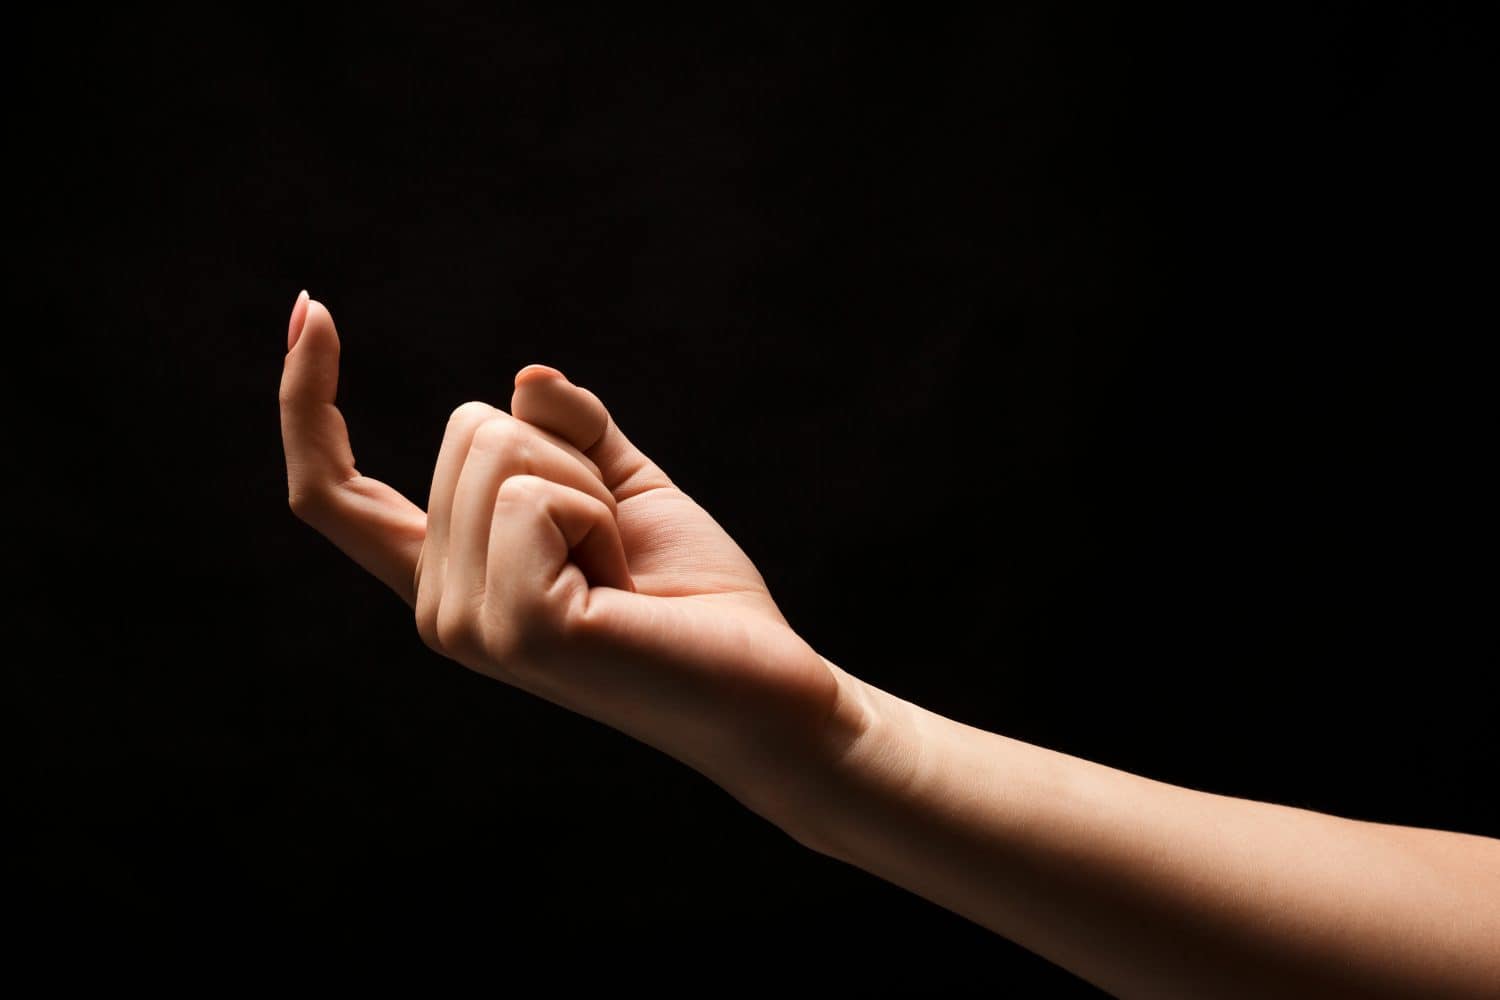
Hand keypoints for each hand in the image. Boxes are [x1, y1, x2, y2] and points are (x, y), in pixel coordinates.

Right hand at [278, 292, 856, 829]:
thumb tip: (526, 380)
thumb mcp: (626, 489)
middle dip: (565, 454)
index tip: (310, 308)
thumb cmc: (698, 599)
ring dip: (589, 488)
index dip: (305, 401)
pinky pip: (534, 494)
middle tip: (616, 547)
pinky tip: (624, 587)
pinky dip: (598, 513)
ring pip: (500, 448)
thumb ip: (570, 433)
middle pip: (467, 429)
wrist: (768, 688)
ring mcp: (466, 625)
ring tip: (623, 572)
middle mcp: (439, 606)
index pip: (333, 493)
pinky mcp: (513, 629)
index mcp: (451, 576)